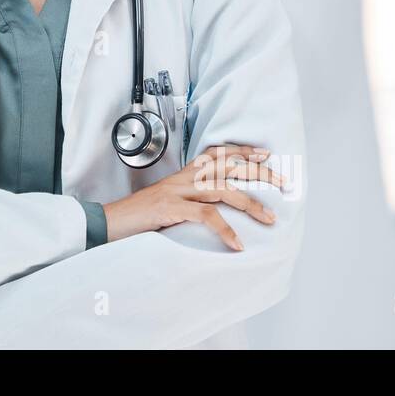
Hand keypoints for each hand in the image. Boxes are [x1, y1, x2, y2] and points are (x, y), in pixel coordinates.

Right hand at [102, 143, 284, 247]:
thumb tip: (218, 205)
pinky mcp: (171, 208)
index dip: (242, 152)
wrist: (111, 222)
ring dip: (251, 204)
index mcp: (185, 174)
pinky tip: (237, 243)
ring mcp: (178, 191)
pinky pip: (206, 216)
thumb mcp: (170, 202)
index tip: (265, 155)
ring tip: (270, 219)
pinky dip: (225, 229)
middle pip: (227, 167)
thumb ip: (192, 199)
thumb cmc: (142, 216)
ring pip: (223, 189)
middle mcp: (184, 178)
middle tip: (283, 183)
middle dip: (258, 173)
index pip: (217, 154)